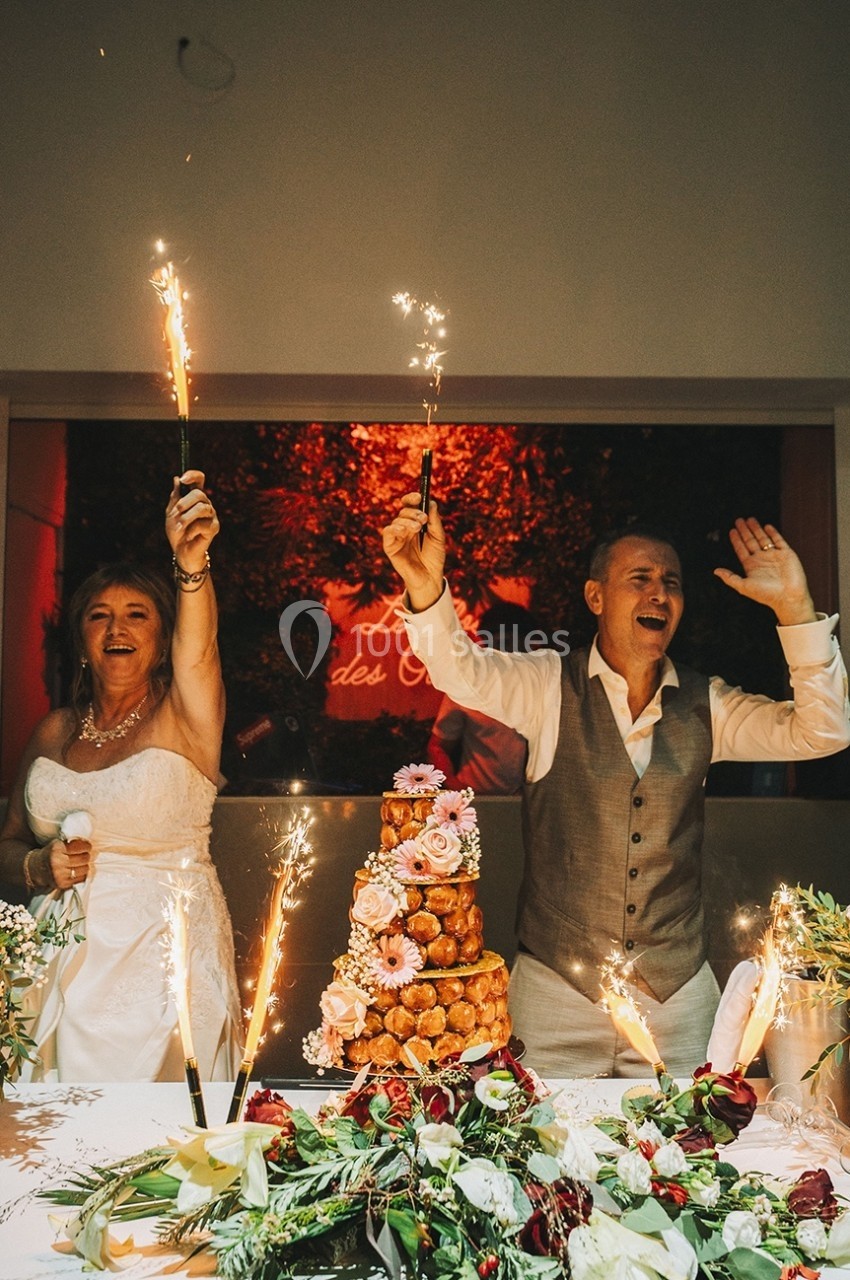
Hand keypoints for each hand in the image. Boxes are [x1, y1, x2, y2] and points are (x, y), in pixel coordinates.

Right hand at [46, 837, 90, 892]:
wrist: (37, 868)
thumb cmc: (51, 853)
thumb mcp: (58, 843)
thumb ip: (71, 842)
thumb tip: (88, 843)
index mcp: (56, 849)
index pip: (80, 847)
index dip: (86, 846)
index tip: (87, 846)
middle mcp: (57, 862)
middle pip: (84, 859)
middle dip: (86, 856)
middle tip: (84, 855)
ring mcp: (59, 874)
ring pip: (85, 869)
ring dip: (85, 866)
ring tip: (80, 863)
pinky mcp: (62, 884)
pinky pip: (81, 879)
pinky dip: (81, 875)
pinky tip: (76, 871)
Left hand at [166, 470, 219, 572]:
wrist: (181, 551)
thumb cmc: (177, 532)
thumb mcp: (171, 512)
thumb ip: (175, 497)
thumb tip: (176, 479)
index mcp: (195, 498)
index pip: (199, 480)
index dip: (193, 475)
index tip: (183, 479)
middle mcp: (206, 504)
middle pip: (199, 494)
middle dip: (185, 503)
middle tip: (176, 512)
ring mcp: (212, 515)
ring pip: (201, 508)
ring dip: (186, 518)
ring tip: (179, 527)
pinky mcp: (214, 527)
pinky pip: (202, 524)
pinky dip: (191, 530)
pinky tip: (188, 536)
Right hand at [381, 492, 445, 610]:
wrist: (430, 577)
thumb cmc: (434, 558)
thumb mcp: (438, 537)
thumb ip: (434, 521)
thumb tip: (431, 502)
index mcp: (417, 523)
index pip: (411, 506)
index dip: (412, 498)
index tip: (418, 496)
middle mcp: (406, 528)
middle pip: (404, 511)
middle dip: (413, 512)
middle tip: (423, 519)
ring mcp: (397, 536)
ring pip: (397, 519)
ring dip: (407, 520)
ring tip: (417, 528)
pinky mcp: (390, 546)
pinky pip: (388, 532)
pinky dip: (395, 528)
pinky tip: (404, 531)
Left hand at [713, 518, 815, 625]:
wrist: (788, 597)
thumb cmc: (766, 594)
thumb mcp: (744, 586)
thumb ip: (729, 577)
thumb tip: (715, 571)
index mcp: (751, 566)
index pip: (741, 549)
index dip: (736, 540)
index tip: (731, 530)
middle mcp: (762, 559)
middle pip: (751, 541)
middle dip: (745, 531)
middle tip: (739, 520)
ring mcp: (774, 556)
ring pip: (763, 539)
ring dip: (756, 529)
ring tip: (750, 519)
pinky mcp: (786, 554)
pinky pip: (779, 541)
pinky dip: (773, 533)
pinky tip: (767, 526)